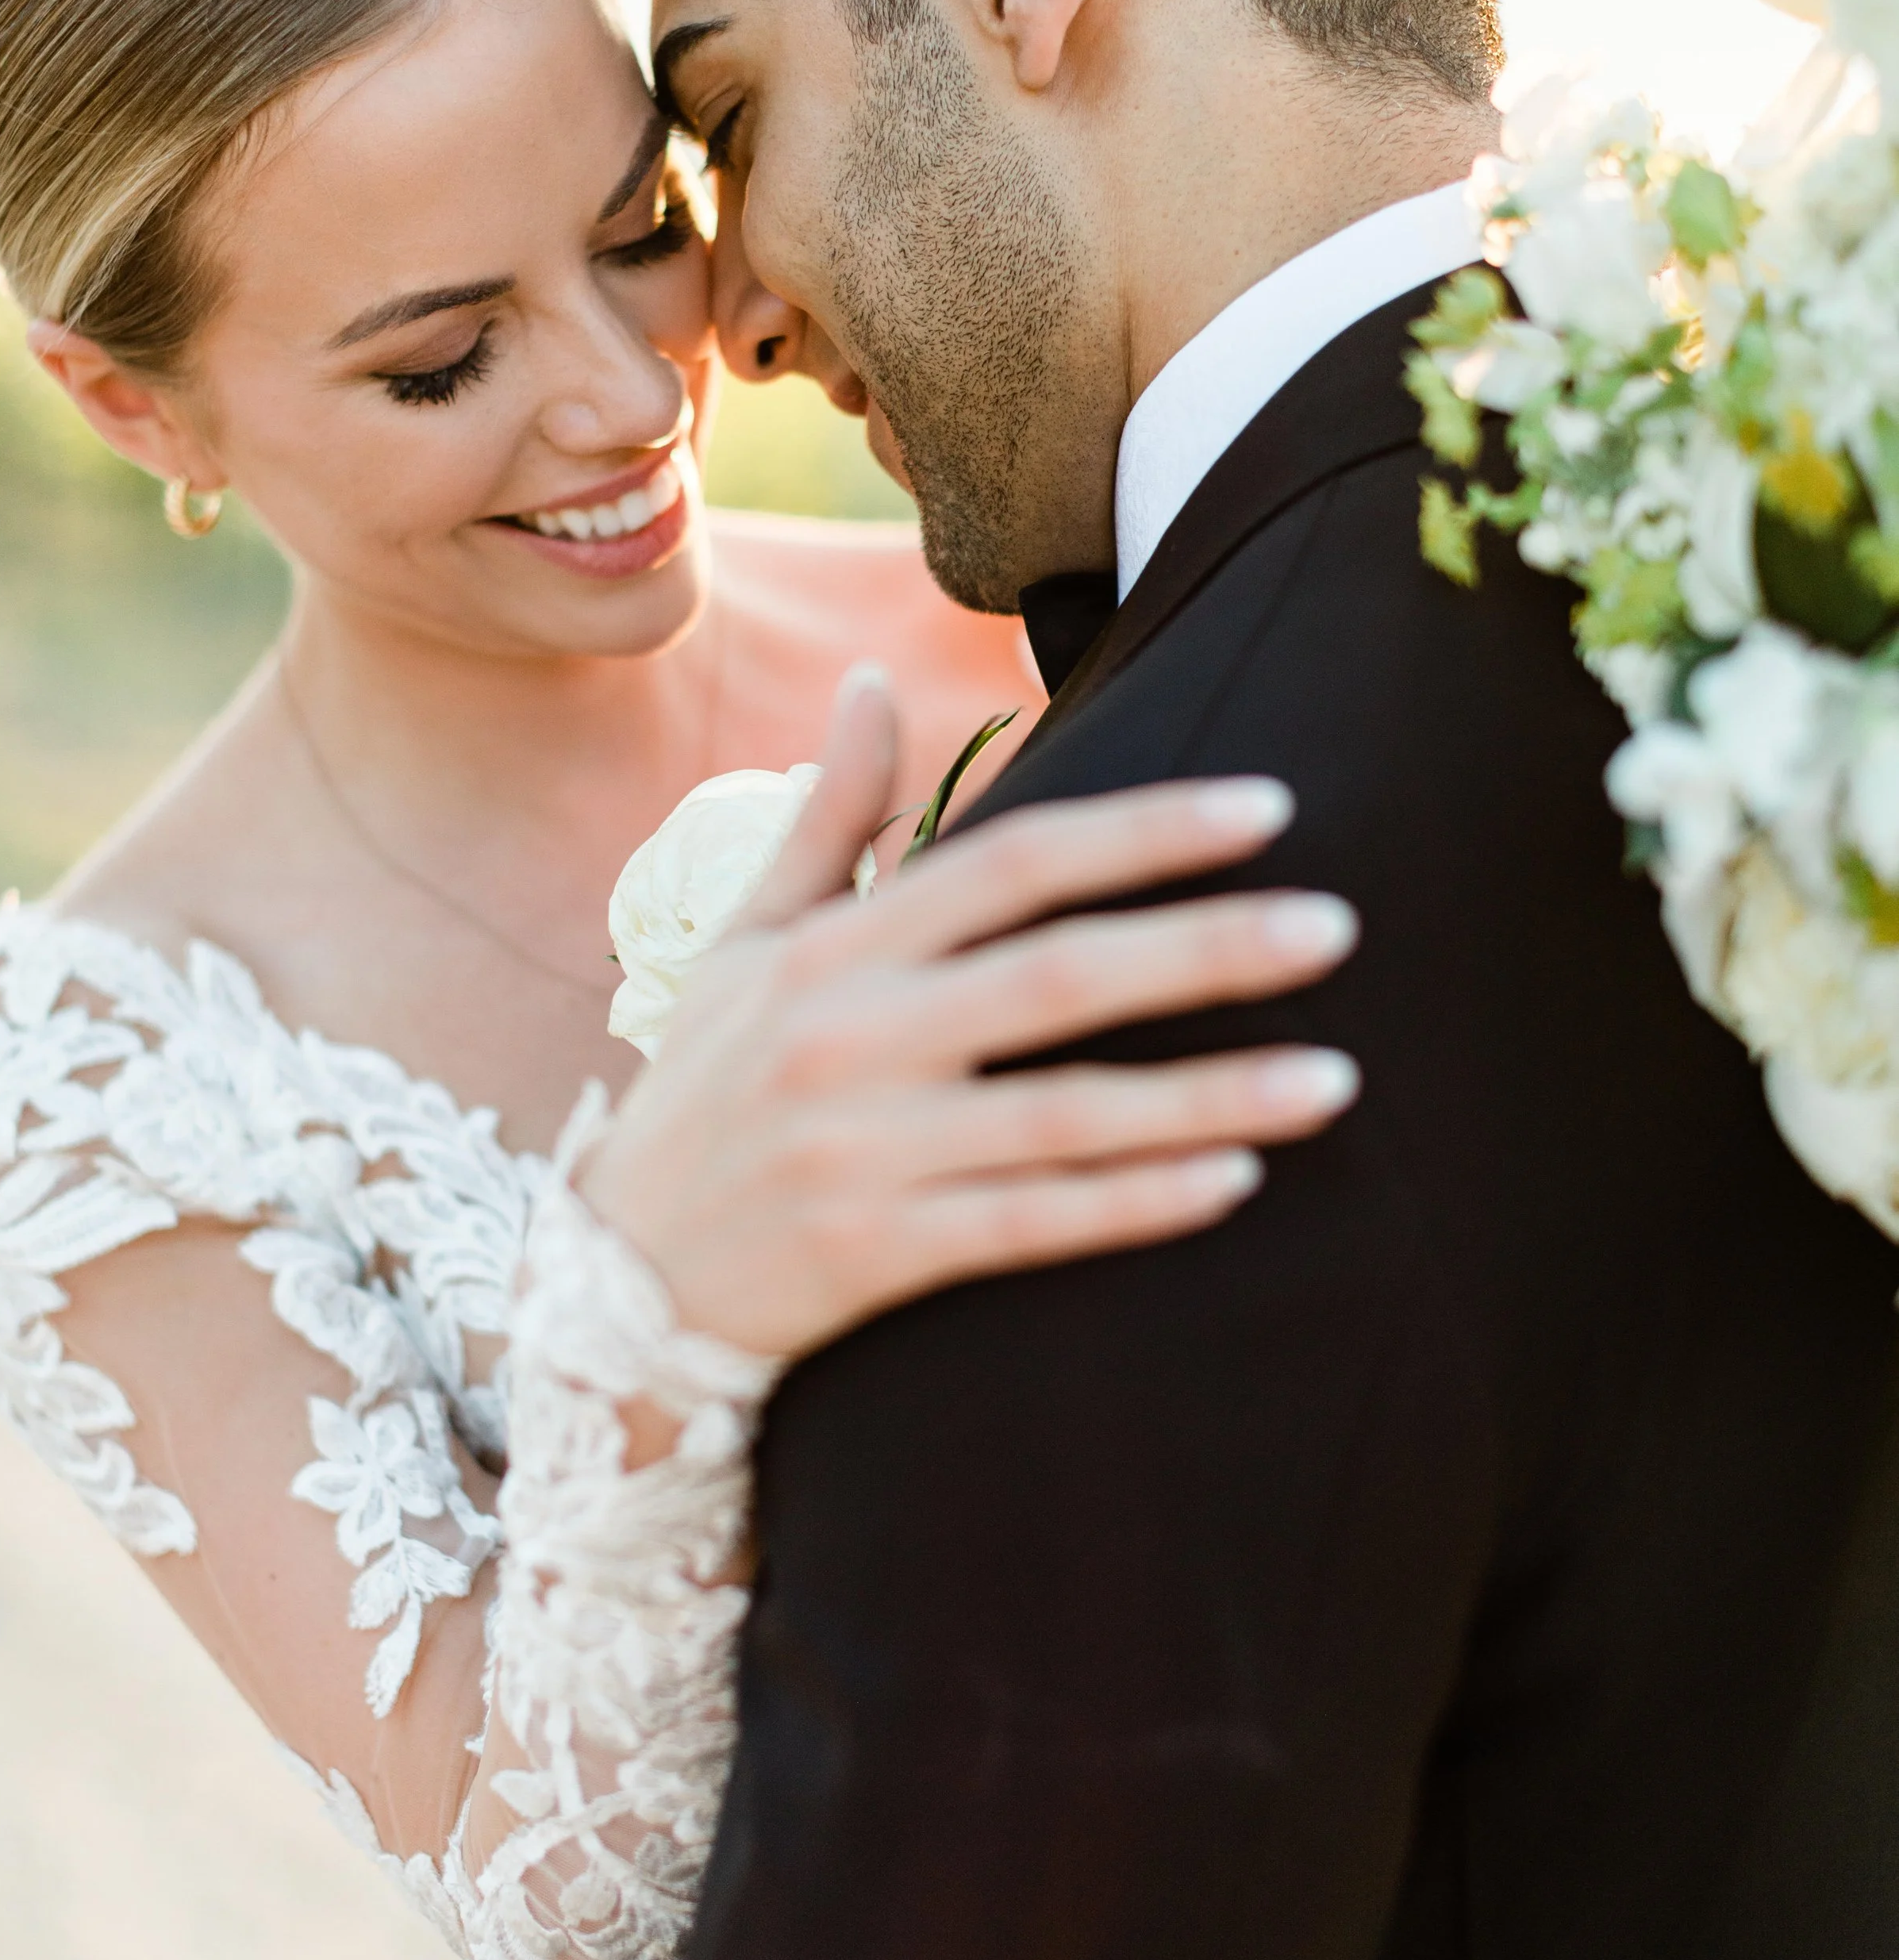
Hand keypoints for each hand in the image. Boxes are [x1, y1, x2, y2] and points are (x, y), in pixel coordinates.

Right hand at [584, 664, 1361, 1358]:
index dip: (1141, 830)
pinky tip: (1237, 1182)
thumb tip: (871, 680)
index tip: (1265, 807)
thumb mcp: (749, 942)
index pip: (1010, 862)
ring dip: (1211, 1095)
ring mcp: (867, 1150)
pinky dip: (1135, 1203)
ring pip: (1067, 1114)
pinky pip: (1032, 1224)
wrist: (622, 1279)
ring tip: (1335, 1078)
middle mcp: (851, 1038)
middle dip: (1206, 948)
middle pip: (1058, 976)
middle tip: (1338, 927)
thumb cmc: (708, 1089)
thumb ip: (830, 818)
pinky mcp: (880, 1253)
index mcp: (834, 948)